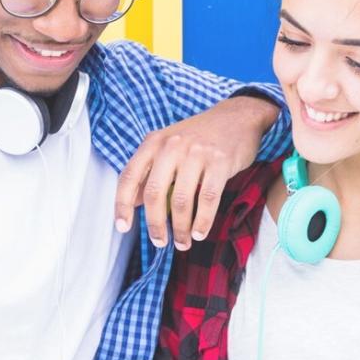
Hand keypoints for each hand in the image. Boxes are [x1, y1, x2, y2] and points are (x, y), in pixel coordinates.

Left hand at [114, 95, 278, 250]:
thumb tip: (134, 201)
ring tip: (183, 242)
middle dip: (155, 224)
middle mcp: (172, 146)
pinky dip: (202, 221)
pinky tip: (199, 232)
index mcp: (154, 142)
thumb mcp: (168, 146)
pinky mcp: (220, 162)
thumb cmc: (200, 135)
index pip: (129, 176)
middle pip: (154, 193)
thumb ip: (150, 170)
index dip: (122, 205)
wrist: (237, 117)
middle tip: (159, 241)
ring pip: (181, 201)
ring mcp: (196, 153)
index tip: (122, 226)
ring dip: (181, 228)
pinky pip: (207, 199)